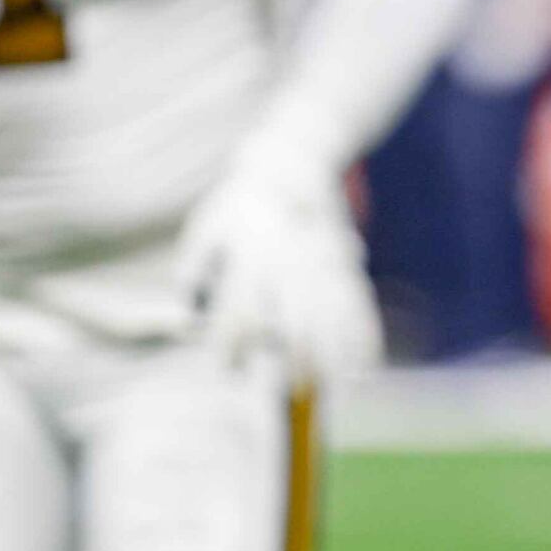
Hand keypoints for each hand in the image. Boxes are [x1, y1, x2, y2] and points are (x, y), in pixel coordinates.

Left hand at [182, 136, 381, 386]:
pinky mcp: (346, 264)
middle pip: (297, 315)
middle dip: (296, 355)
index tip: (227, 367)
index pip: (241, 306)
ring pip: (334, 314)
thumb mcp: (208, 225)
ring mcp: (324, 262)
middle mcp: (292, 259)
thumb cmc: (239, 204)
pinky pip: (360, 304)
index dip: (232, 340)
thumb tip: (186, 316)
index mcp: (253, 251)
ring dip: (335, 353)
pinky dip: (364, 335)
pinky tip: (364, 365)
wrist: (293, 161)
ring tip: (332, 387)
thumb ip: (195, 269)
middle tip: (292, 390)